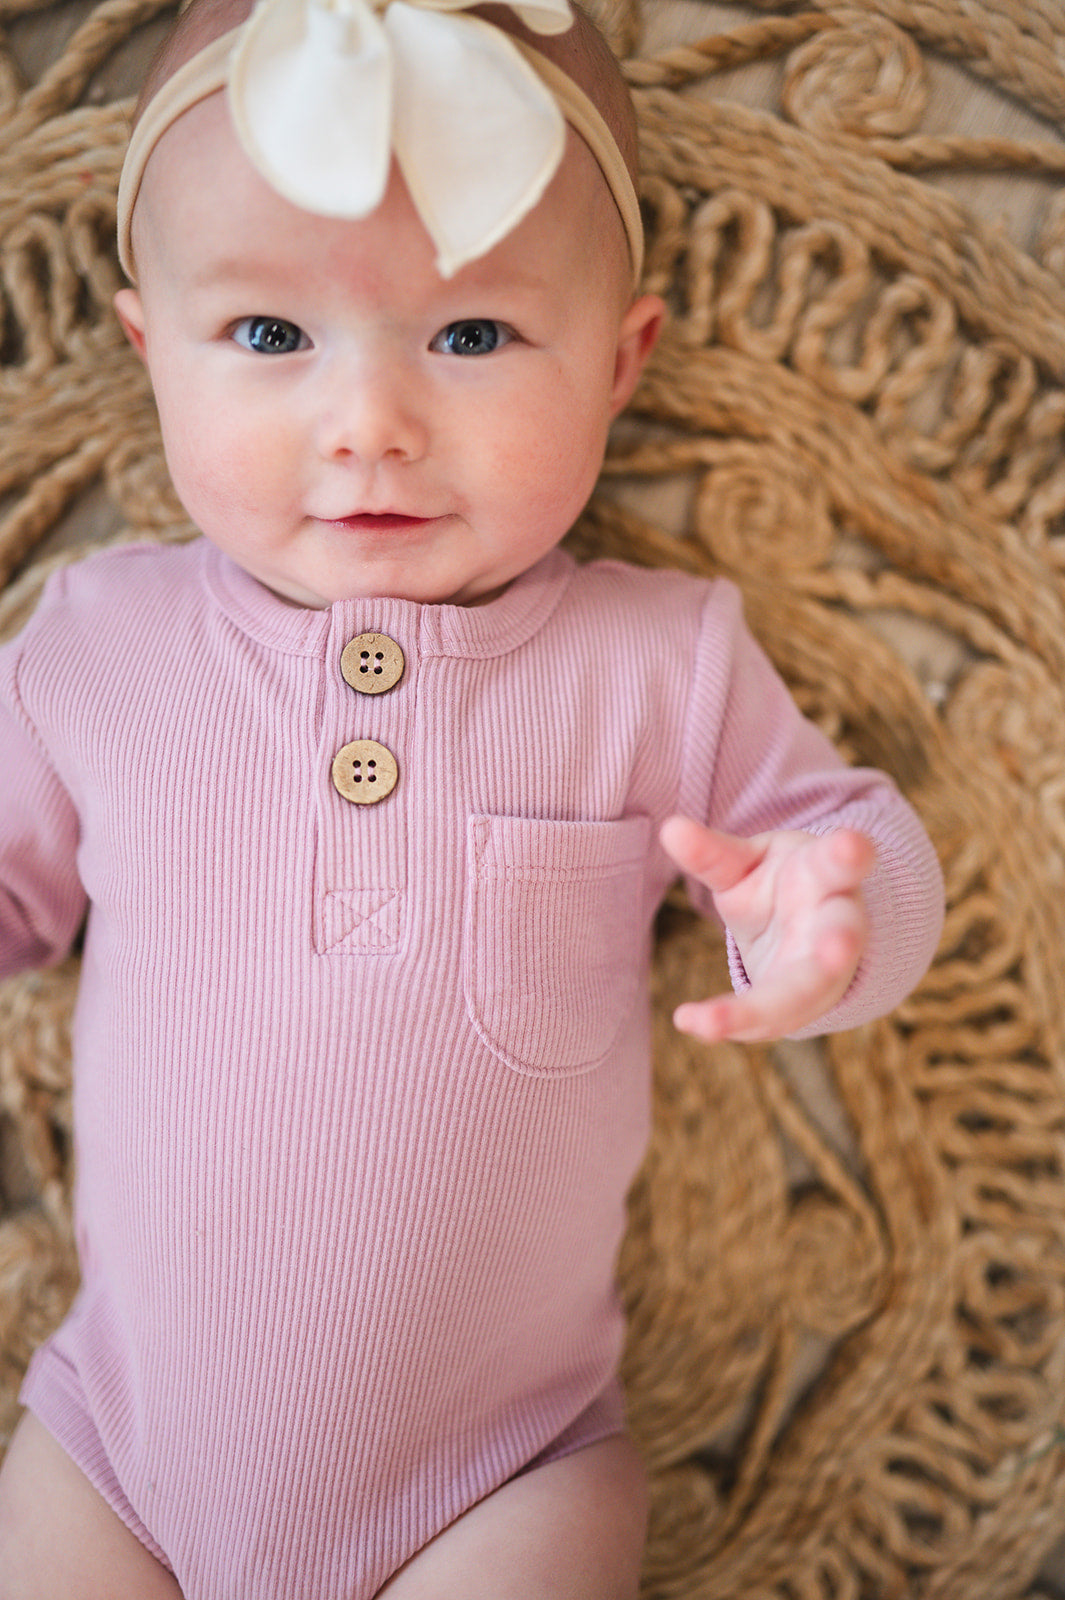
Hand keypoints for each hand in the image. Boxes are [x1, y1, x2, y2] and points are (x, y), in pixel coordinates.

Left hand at [660, 816, 874, 1042]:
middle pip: (841, 939)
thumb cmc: (781, 883)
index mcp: (828, 876)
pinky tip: (689, 1022)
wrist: (808, 928)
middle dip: (838, 948)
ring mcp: (823, 974)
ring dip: (762, 1011)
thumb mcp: (751, 862)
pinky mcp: (799, 1006)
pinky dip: (730, 1024)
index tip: (851, 843)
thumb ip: (713, 853)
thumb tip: (669, 829)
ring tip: (713, 1024)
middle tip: (837, 951)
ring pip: (801, 995)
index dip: (848, 854)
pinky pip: (767, 1020)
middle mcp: (837, 926)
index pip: (839, 863)